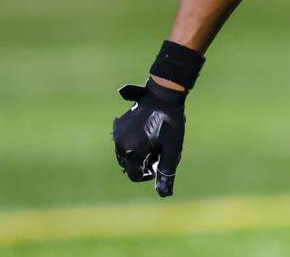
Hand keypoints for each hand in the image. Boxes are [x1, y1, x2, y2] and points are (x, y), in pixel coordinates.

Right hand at [112, 80, 186, 196]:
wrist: (164, 95)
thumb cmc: (171, 123)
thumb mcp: (172, 150)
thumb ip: (166, 172)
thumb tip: (164, 194)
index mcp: (131, 151)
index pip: (134, 175)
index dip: (148, 174)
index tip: (159, 162)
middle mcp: (120, 143)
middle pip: (129, 165)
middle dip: (143, 162)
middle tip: (159, 150)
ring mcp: (117, 133)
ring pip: (126, 153)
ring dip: (138, 153)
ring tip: (154, 142)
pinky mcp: (119, 124)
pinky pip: (123, 141)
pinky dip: (133, 143)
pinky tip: (148, 134)